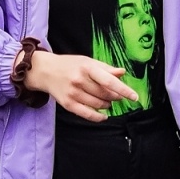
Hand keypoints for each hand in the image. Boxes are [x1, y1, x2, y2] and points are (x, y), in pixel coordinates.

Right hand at [22, 50, 137, 121]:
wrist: (45, 71)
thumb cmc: (70, 65)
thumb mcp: (87, 61)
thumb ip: (105, 68)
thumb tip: (122, 72)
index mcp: (87, 68)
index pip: (109, 81)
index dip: (124, 90)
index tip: (135, 97)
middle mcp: (80, 81)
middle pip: (105, 94)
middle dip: (115, 97)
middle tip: (118, 96)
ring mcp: (73, 93)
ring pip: (98, 104)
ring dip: (107, 104)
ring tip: (108, 101)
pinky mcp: (68, 104)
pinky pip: (87, 114)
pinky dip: (98, 117)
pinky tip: (103, 115)